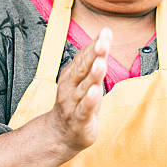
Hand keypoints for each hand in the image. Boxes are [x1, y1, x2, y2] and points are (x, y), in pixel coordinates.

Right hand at [46, 27, 110, 152]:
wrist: (60, 134)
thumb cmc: (78, 102)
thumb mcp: (85, 79)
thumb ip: (93, 59)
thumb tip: (104, 35)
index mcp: (72, 74)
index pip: (84, 56)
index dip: (95, 44)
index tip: (106, 31)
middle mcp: (70, 87)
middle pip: (83, 68)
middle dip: (93, 55)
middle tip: (103, 42)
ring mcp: (73, 103)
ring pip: (85, 87)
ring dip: (93, 75)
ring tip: (101, 62)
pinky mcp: (79, 120)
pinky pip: (85, 109)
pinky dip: (90, 101)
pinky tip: (95, 91)